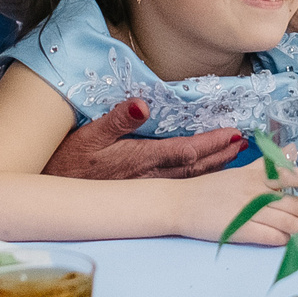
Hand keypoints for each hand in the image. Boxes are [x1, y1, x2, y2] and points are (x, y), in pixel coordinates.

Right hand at [43, 100, 244, 179]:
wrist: (52, 192)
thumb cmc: (69, 162)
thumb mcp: (89, 135)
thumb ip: (118, 119)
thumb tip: (142, 104)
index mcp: (142, 159)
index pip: (186, 151)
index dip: (212, 143)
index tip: (234, 133)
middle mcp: (150, 176)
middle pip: (195, 167)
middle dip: (222, 155)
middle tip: (245, 143)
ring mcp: (147, 186)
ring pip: (189, 178)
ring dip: (214, 166)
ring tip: (235, 154)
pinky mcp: (141, 192)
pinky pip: (179, 185)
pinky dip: (198, 177)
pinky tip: (206, 173)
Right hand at [185, 162, 297, 245]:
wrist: (179, 203)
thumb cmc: (210, 189)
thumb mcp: (240, 171)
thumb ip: (267, 163)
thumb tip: (293, 150)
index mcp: (254, 175)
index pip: (288, 175)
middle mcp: (253, 191)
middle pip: (293, 203)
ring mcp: (246, 210)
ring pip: (284, 221)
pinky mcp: (237, 230)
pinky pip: (266, 235)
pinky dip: (283, 240)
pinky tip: (296, 244)